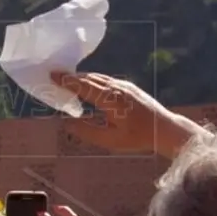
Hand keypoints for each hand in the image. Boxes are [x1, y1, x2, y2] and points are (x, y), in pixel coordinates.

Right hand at [51, 72, 203, 158]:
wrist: (164, 129)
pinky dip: (92, 79)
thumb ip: (86, 131)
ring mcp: (124, 85)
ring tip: (66, 79)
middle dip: (71, 76)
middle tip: (54, 75)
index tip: (52, 75)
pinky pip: (106, 79)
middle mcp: (116, 88)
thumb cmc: (137, 138)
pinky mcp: (128, 86)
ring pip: (98, 77)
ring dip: (81, 77)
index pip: (83, 86)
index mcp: (110, 99)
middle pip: (89, 78)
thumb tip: (65, 123)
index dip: (66, 80)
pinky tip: (87, 84)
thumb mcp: (109, 140)